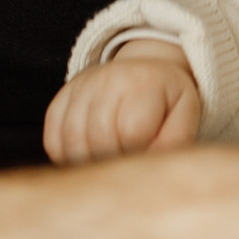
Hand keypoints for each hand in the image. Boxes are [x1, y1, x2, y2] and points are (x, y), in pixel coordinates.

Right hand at [44, 41, 200, 163]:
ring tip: (108, 165)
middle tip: (127, 167)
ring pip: (73, 142)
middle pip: (100, 139)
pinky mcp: (60, 99)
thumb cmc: (166, 101)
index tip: (147, 159)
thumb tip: (151, 167)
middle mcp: (107, 79)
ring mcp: (79, 87)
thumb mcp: (185, 114)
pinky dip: (67, 157)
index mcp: (143, 82)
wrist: (144, 71)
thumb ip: (176, 140)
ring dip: (90, 163)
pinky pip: (53, 140)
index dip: (139, 156)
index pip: (132, 133)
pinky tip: (88, 157)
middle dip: (114, 162)